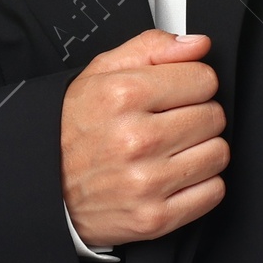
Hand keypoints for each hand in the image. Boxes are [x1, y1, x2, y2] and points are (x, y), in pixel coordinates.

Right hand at [60, 29, 227, 246]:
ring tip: (173, 150)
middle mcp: (136, 139)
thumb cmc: (72, 128)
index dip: (193, 83)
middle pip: (214, 116)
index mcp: (124, 95)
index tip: (178, 93)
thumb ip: (152, 48)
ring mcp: (146, 181)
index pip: (204, 79)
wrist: (44, 187)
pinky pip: (213, 192)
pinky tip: (175, 176)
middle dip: (198, 115)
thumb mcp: (100, 73)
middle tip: (172, 122)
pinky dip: (201, 184)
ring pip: (218, 154)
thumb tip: (198, 44)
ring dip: (202, 150)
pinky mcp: (154, 218)